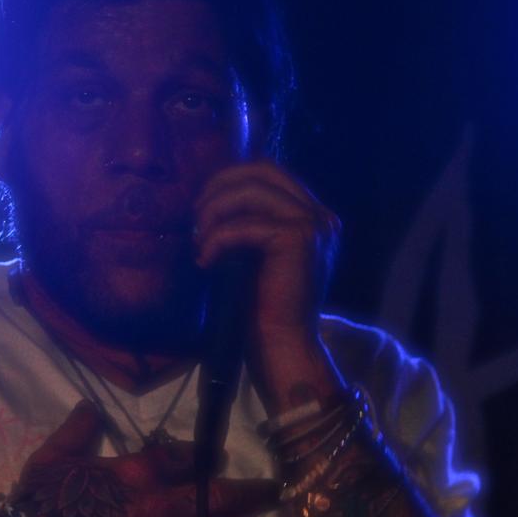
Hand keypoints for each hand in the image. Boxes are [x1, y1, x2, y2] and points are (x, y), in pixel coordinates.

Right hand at [12, 403, 287, 516]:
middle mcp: (162, 506)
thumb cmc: (41, 505)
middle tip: (276, 493)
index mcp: (139, 472)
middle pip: (218, 498)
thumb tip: (88, 405)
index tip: (222, 458)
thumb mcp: (53, 458)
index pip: (183, 458)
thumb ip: (76, 431)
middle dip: (252, 495)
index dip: (206, 457)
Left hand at [193, 160, 342, 410]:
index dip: (232, 180)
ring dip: (215, 211)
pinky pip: (243, 225)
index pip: (272, 173)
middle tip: (196, 215)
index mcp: (316, 218)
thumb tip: (213, 198)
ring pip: (251, 191)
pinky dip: (216, 239)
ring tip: (198, 240)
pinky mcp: (297, 239)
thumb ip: (251, 224)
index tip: (204, 206)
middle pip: (263, 170)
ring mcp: (313, 225)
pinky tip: (204, 261)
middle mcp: (321, 216)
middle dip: (221, 185)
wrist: (284, 345)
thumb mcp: (258, 256)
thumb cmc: (266, 309)